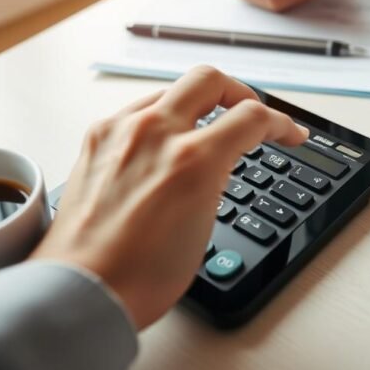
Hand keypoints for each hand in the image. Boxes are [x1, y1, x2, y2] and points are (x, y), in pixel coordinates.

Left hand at [30, 66, 308, 328]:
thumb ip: (216, 177)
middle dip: (239, 93)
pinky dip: (160, 119)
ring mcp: (120, 131)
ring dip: (196, 105)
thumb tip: (222, 158)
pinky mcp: (96, 139)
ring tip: (205, 131)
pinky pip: (138, 110)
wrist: (82, 290)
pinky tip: (164, 143)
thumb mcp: (205, 224)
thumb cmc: (138, 275)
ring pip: (170, 91)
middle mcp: (154, 132)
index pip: (252, 117)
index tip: (288, 133)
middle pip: (210, 80)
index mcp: (192, 159)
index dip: (281, 124)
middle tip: (249, 113)